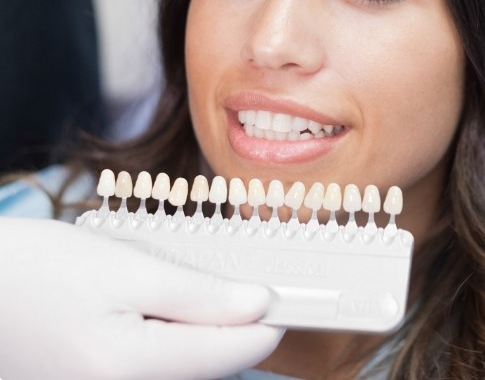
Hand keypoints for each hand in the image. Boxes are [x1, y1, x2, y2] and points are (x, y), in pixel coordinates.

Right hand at [0, 218, 282, 379]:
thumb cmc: (41, 270)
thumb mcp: (127, 270)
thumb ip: (198, 295)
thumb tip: (258, 305)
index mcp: (131, 368)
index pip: (229, 354)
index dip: (266, 322)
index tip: (290, 296)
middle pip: (209, 363)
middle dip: (230, 321)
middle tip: (241, 278)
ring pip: (184, 364)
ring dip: (201, 326)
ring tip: (192, 285)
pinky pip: (156, 363)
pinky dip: (172, 334)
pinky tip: (162, 304)